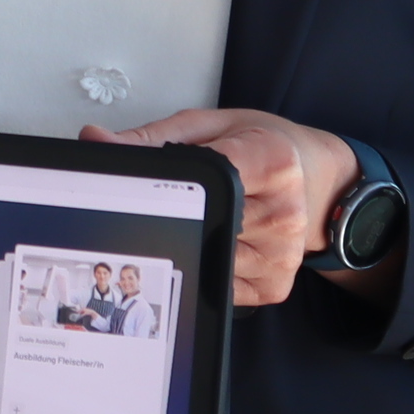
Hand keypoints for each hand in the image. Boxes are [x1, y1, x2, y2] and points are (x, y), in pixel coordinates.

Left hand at [84, 109, 359, 305]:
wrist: (318, 179)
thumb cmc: (264, 147)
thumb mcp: (211, 126)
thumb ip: (152, 136)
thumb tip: (95, 142)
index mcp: (274, 162)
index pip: (206, 176)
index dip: (169, 180)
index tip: (150, 179)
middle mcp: (284, 214)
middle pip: (199, 221)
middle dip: (174, 213)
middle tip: (172, 200)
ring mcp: (281, 257)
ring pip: (202, 257)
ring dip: (188, 239)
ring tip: (203, 215)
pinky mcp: (274, 287)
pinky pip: (217, 285)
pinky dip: (203, 264)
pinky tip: (215, 240)